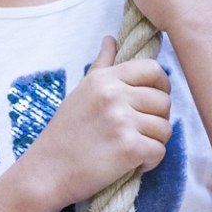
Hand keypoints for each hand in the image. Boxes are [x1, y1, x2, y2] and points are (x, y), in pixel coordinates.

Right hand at [21, 36, 170, 203]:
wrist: (46, 172)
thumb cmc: (65, 133)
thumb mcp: (81, 91)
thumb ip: (102, 65)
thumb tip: (111, 39)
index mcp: (104, 79)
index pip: (153, 70)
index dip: (161, 86)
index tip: (151, 103)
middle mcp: (114, 95)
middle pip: (164, 102)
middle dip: (157, 120)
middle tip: (137, 132)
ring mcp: (122, 121)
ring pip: (165, 128)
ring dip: (153, 142)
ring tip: (130, 148)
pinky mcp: (129, 148)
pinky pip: (160, 151)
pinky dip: (150, 161)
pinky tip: (132, 163)